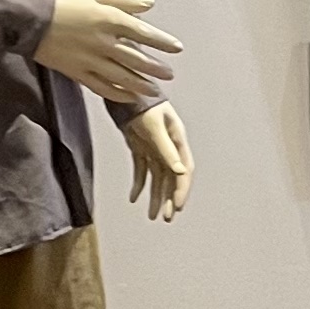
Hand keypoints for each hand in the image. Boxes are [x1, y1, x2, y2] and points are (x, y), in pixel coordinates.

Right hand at [37, 0, 180, 108]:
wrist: (29, 16)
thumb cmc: (61, 1)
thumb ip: (124, 0)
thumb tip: (149, 4)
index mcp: (109, 19)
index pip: (143, 33)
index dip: (162, 42)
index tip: (176, 49)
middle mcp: (103, 42)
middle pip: (136, 59)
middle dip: (155, 69)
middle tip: (169, 75)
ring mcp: (89, 60)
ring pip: (121, 77)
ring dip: (140, 85)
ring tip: (155, 91)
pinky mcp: (76, 72)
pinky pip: (101, 87)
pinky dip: (117, 94)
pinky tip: (129, 98)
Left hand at [121, 102, 193, 222]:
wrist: (125, 90)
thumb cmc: (143, 104)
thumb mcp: (154, 126)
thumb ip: (166, 148)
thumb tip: (179, 172)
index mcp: (177, 141)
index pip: (184, 171)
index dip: (181, 189)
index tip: (176, 206)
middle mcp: (168, 147)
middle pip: (171, 178)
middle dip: (168, 198)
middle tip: (165, 218)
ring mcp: (154, 148)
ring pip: (157, 178)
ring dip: (155, 196)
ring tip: (152, 216)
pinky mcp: (140, 148)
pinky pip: (141, 170)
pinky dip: (138, 184)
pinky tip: (134, 198)